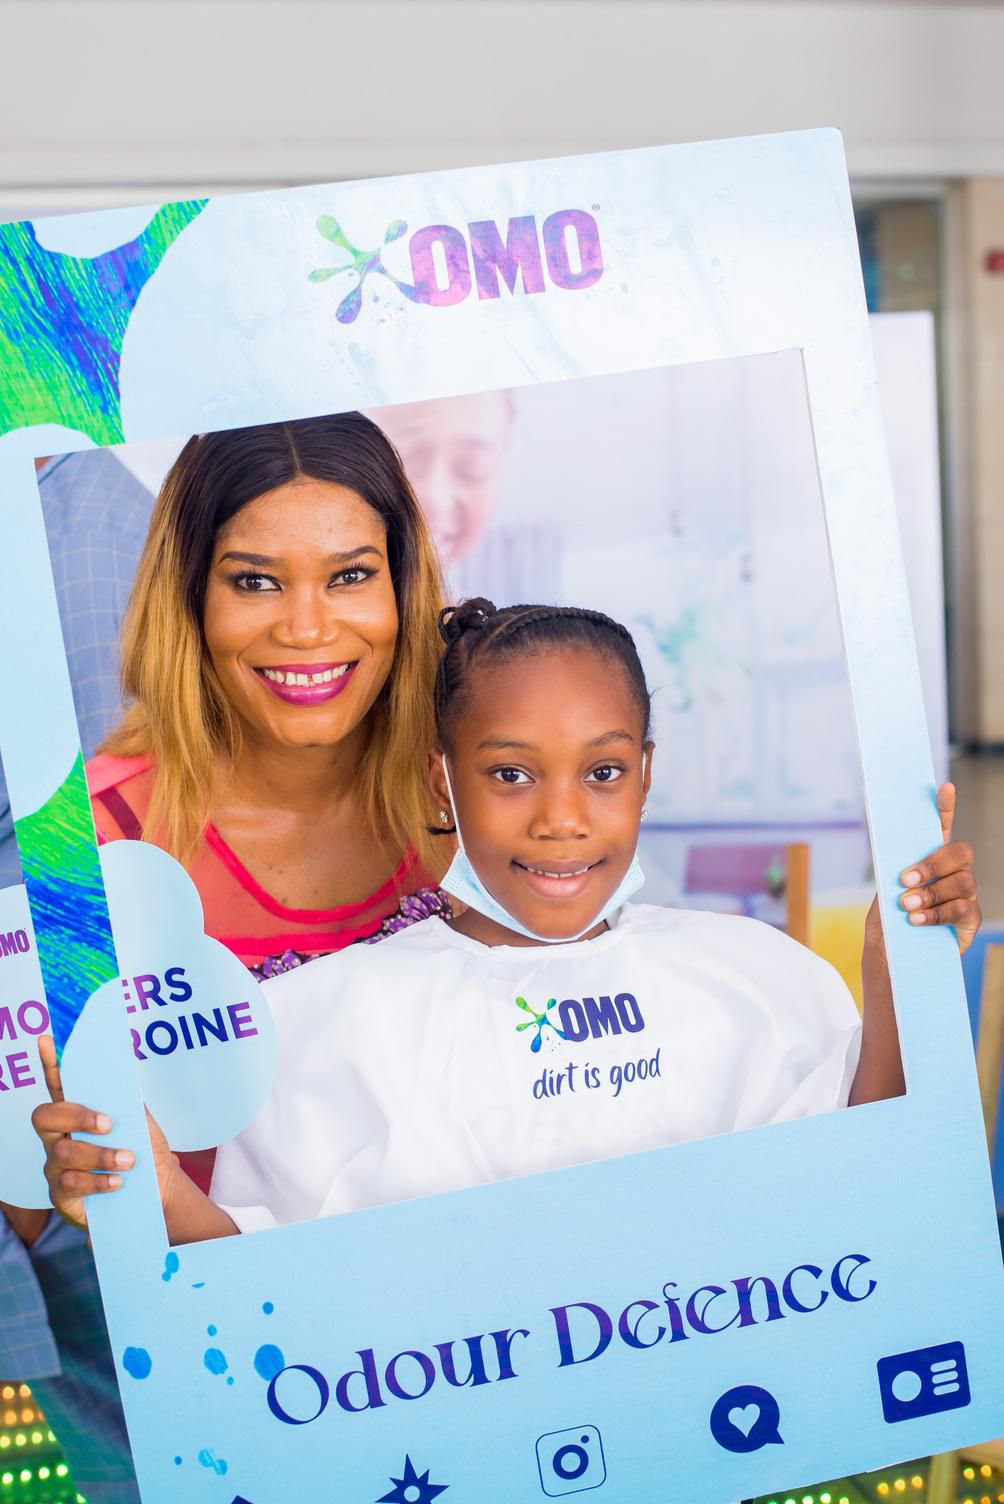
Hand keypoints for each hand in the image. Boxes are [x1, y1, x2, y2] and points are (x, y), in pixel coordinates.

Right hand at [31, 1035, 177, 1231]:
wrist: (157, 1191)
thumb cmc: (146, 1152)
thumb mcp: (142, 1124)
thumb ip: (129, 1102)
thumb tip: (120, 1078)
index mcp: (78, 1114)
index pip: (58, 1085)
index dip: (49, 1064)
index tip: (46, 1041)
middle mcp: (59, 1137)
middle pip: (44, 1116)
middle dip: (76, 1116)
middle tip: (108, 1124)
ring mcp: (56, 1166)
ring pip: (61, 1152)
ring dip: (99, 1155)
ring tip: (128, 1160)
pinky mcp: (60, 1195)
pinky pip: (68, 1184)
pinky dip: (97, 1181)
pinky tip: (117, 1182)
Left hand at [864, 782, 980, 964]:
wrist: (891, 957)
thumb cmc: (887, 921)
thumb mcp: (882, 895)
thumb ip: (891, 876)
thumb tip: (897, 864)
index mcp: (929, 859)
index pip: (942, 827)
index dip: (944, 807)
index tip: (943, 788)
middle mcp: (953, 872)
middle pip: (961, 852)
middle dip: (933, 863)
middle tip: (905, 880)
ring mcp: (965, 895)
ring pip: (962, 881)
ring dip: (931, 893)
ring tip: (906, 907)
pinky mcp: (969, 920)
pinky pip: (963, 908)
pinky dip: (937, 913)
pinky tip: (916, 921)